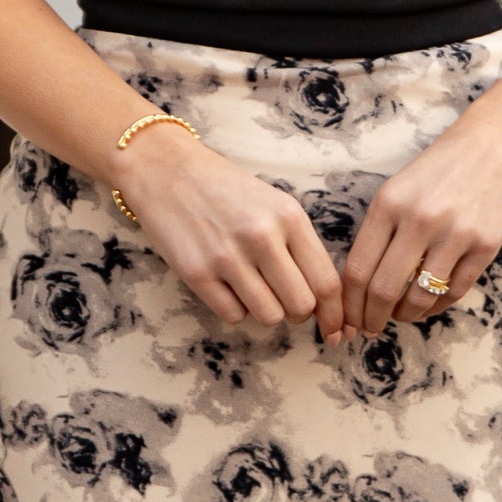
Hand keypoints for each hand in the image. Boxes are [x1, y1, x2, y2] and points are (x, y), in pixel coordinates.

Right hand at [114, 127, 343, 333]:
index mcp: (289, 217)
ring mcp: (228, 256)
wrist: (166, 170)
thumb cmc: (226, 190)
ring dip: (266, 312)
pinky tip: (226, 285)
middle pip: (301, 306)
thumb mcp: (273, 204)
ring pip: (270, 316)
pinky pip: (233, 315)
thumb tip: (322, 299)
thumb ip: (298, 245)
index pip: (326, 282)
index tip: (335, 331)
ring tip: (253, 290)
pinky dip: (235, 309)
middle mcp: (262, 236)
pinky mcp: (197, 273)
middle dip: (298, 314)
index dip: (334, 315)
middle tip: (286, 303)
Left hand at [340, 78, 501, 334]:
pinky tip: (430, 304)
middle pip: (383, 291)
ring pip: (419, 298)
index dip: (348, 304)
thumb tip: (360, 283)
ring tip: (401, 315)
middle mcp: (419, 219)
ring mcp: (455, 234)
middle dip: (371, 319)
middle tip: (370, 328)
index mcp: (389, 203)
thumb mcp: (400, 186)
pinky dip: (437, 306)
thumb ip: (380, 229)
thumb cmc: (443, 165)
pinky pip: (454, 292)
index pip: (357, 269)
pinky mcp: (486, 245)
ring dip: (406, 316)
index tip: (348, 318)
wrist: (500, 140)